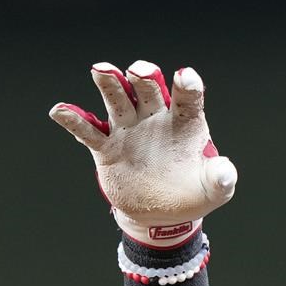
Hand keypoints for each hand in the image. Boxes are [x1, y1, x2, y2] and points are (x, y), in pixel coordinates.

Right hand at [49, 61, 236, 246]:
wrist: (160, 214)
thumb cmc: (192, 194)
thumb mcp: (213, 190)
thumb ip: (219, 179)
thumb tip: (226, 172)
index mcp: (185, 124)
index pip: (188, 100)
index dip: (188, 87)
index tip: (186, 76)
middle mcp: (155, 119)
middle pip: (149, 90)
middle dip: (144, 78)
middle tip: (139, 71)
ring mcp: (129, 130)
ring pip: (118, 100)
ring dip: (110, 84)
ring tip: (101, 70)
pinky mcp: (107, 147)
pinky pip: (88, 131)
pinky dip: (75, 120)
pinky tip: (59, 110)